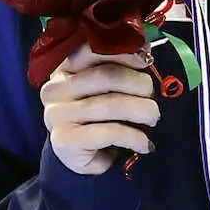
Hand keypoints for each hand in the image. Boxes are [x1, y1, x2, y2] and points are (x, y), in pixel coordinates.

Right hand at [41, 44, 159, 175]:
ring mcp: (56, 115)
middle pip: (107, 76)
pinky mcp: (64, 140)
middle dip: (139, 84)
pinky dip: (134, 137)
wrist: (83, 160)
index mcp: (64, 69)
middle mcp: (55, 89)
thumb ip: (118, 69)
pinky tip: (144, 144)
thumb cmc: (99, 119)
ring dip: (141, 110)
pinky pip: (109, 133)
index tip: (146, 60)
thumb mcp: (106, 90)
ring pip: (111, 104)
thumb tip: (145, 51)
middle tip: (153, 97)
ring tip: (153, 118)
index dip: (124, 52)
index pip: (92, 50)